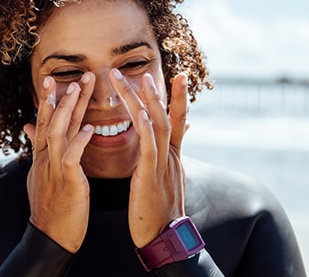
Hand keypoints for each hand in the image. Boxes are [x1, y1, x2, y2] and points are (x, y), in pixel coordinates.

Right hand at [22, 73, 96, 252]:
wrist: (49, 236)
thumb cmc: (51, 208)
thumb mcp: (40, 175)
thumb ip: (38, 150)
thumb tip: (29, 130)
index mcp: (42, 157)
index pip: (45, 122)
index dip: (50, 100)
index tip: (55, 80)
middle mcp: (45, 158)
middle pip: (52, 120)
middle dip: (63, 96)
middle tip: (76, 75)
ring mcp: (54, 169)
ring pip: (57, 132)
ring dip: (68, 109)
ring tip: (78, 88)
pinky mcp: (66, 181)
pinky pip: (70, 157)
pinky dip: (78, 141)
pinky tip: (88, 128)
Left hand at [109, 69, 189, 247]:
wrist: (165, 238)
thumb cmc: (159, 213)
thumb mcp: (165, 182)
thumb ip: (167, 160)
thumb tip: (172, 145)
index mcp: (172, 158)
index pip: (177, 121)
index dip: (177, 98)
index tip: (177, 75)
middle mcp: (170, 157)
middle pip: (167, 116)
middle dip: (159, 91)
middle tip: (147, 69)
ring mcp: (163, 164)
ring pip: (157, 125)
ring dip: (145, 100)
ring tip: (131, 80)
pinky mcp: (152, 175)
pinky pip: (149, 146)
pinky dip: (144, 126)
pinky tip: (137, 111)